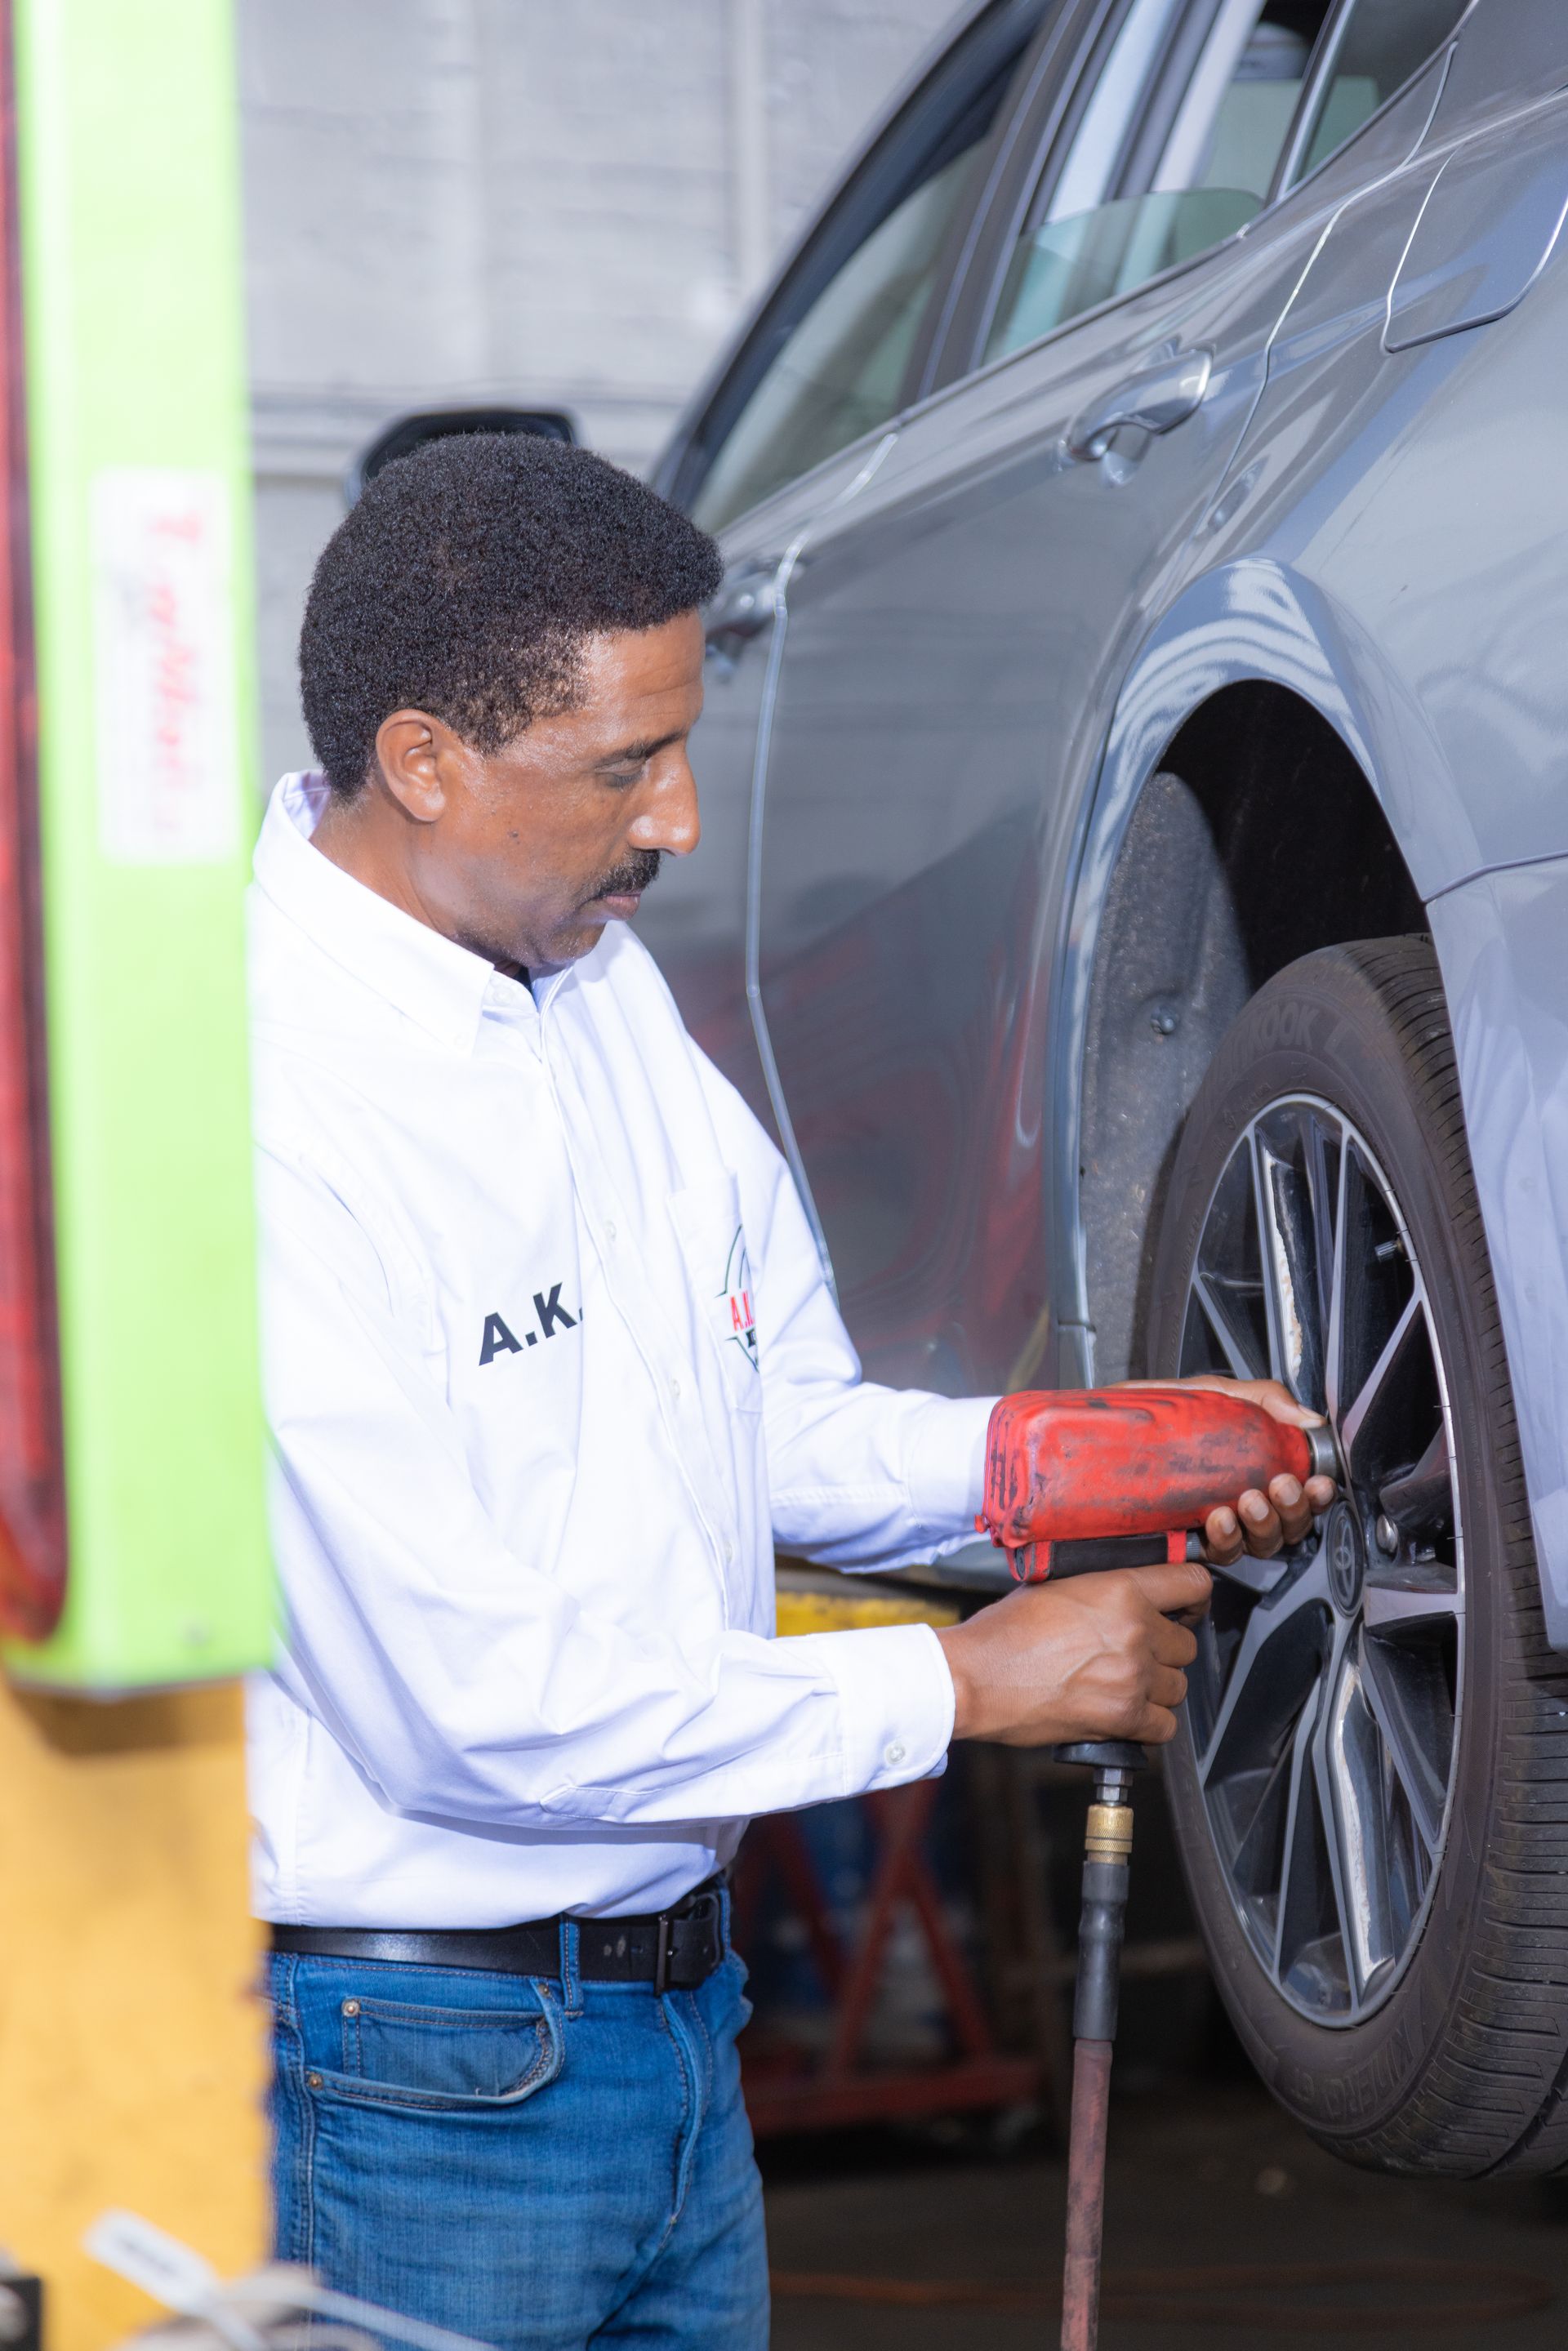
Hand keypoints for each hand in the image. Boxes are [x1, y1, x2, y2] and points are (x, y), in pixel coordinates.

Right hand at [936, 1559, 1212, 1747]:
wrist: (976, 1677)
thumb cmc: (1004, 1632)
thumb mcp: (1055, 1586)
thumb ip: (1101, 1587)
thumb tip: (1124, 1591)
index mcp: (1121, 1589)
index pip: (1194, 1583)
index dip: (1195, 1597)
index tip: (1187, 1608)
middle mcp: (1135, 1631)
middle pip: (1187, 1645)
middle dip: (1164, 1651)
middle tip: (1135, 1655)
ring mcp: (1132, 1676)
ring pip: (1178, 1687)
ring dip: (1156, 1689)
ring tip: (1123, 1686)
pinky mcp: (1123, 1717)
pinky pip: (1166, 1726)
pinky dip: (1149, 1725)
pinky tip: (1124, 1714)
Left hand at [1123, 1373, 1336, 1564]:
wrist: (1089, 1433)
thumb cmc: (1148, 1415)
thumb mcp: (1208, 1393)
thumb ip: (1260, 1399)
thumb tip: (1306, 1417)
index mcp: (1249, 1469)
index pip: (1297, 1494)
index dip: (1316, 1495)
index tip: (1317, 1482)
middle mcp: (1234, 1502)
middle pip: (1285, 1527)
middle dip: (1292, 1511)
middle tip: (1280, 1485)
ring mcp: (1208, 1525)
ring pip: (1256, 1546)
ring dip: (1262, 1526)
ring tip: (1248, 1500)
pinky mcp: (1180, 1542)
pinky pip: (1215, 1555)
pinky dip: (1225, 1540)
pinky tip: (1219, 1518)